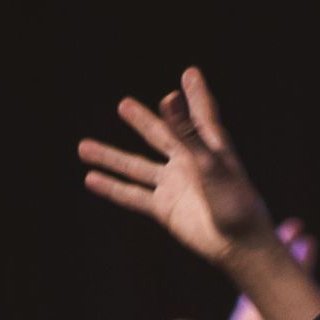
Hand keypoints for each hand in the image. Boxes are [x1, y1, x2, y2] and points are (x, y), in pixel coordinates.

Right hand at [79, 67, 272, 267]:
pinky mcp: (165, 208)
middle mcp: (189, 162)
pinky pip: (133, 195)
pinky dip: (112, 188)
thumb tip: (167, 97)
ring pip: (135, 166)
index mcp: (209, 145)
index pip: (200, 113)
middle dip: (142, 121)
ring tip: (83, 147)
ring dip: (110, 157)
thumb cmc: (234, 202)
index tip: (190, 74)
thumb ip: (187, 131)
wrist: (237, 245)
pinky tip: (90, 179)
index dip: (195, 94)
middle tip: (123, 105)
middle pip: (161, 135)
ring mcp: (174, 185)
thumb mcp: (208, 162)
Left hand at [165, 219, 319, 319]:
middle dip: (286, 252)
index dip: (254, 257)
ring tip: (310, 243)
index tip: (257, 234)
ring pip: (301, 287)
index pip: (251, 280)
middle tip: (293, 228)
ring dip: (306, 268)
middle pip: (278, 276)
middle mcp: (271, 315)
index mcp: (247, 317)